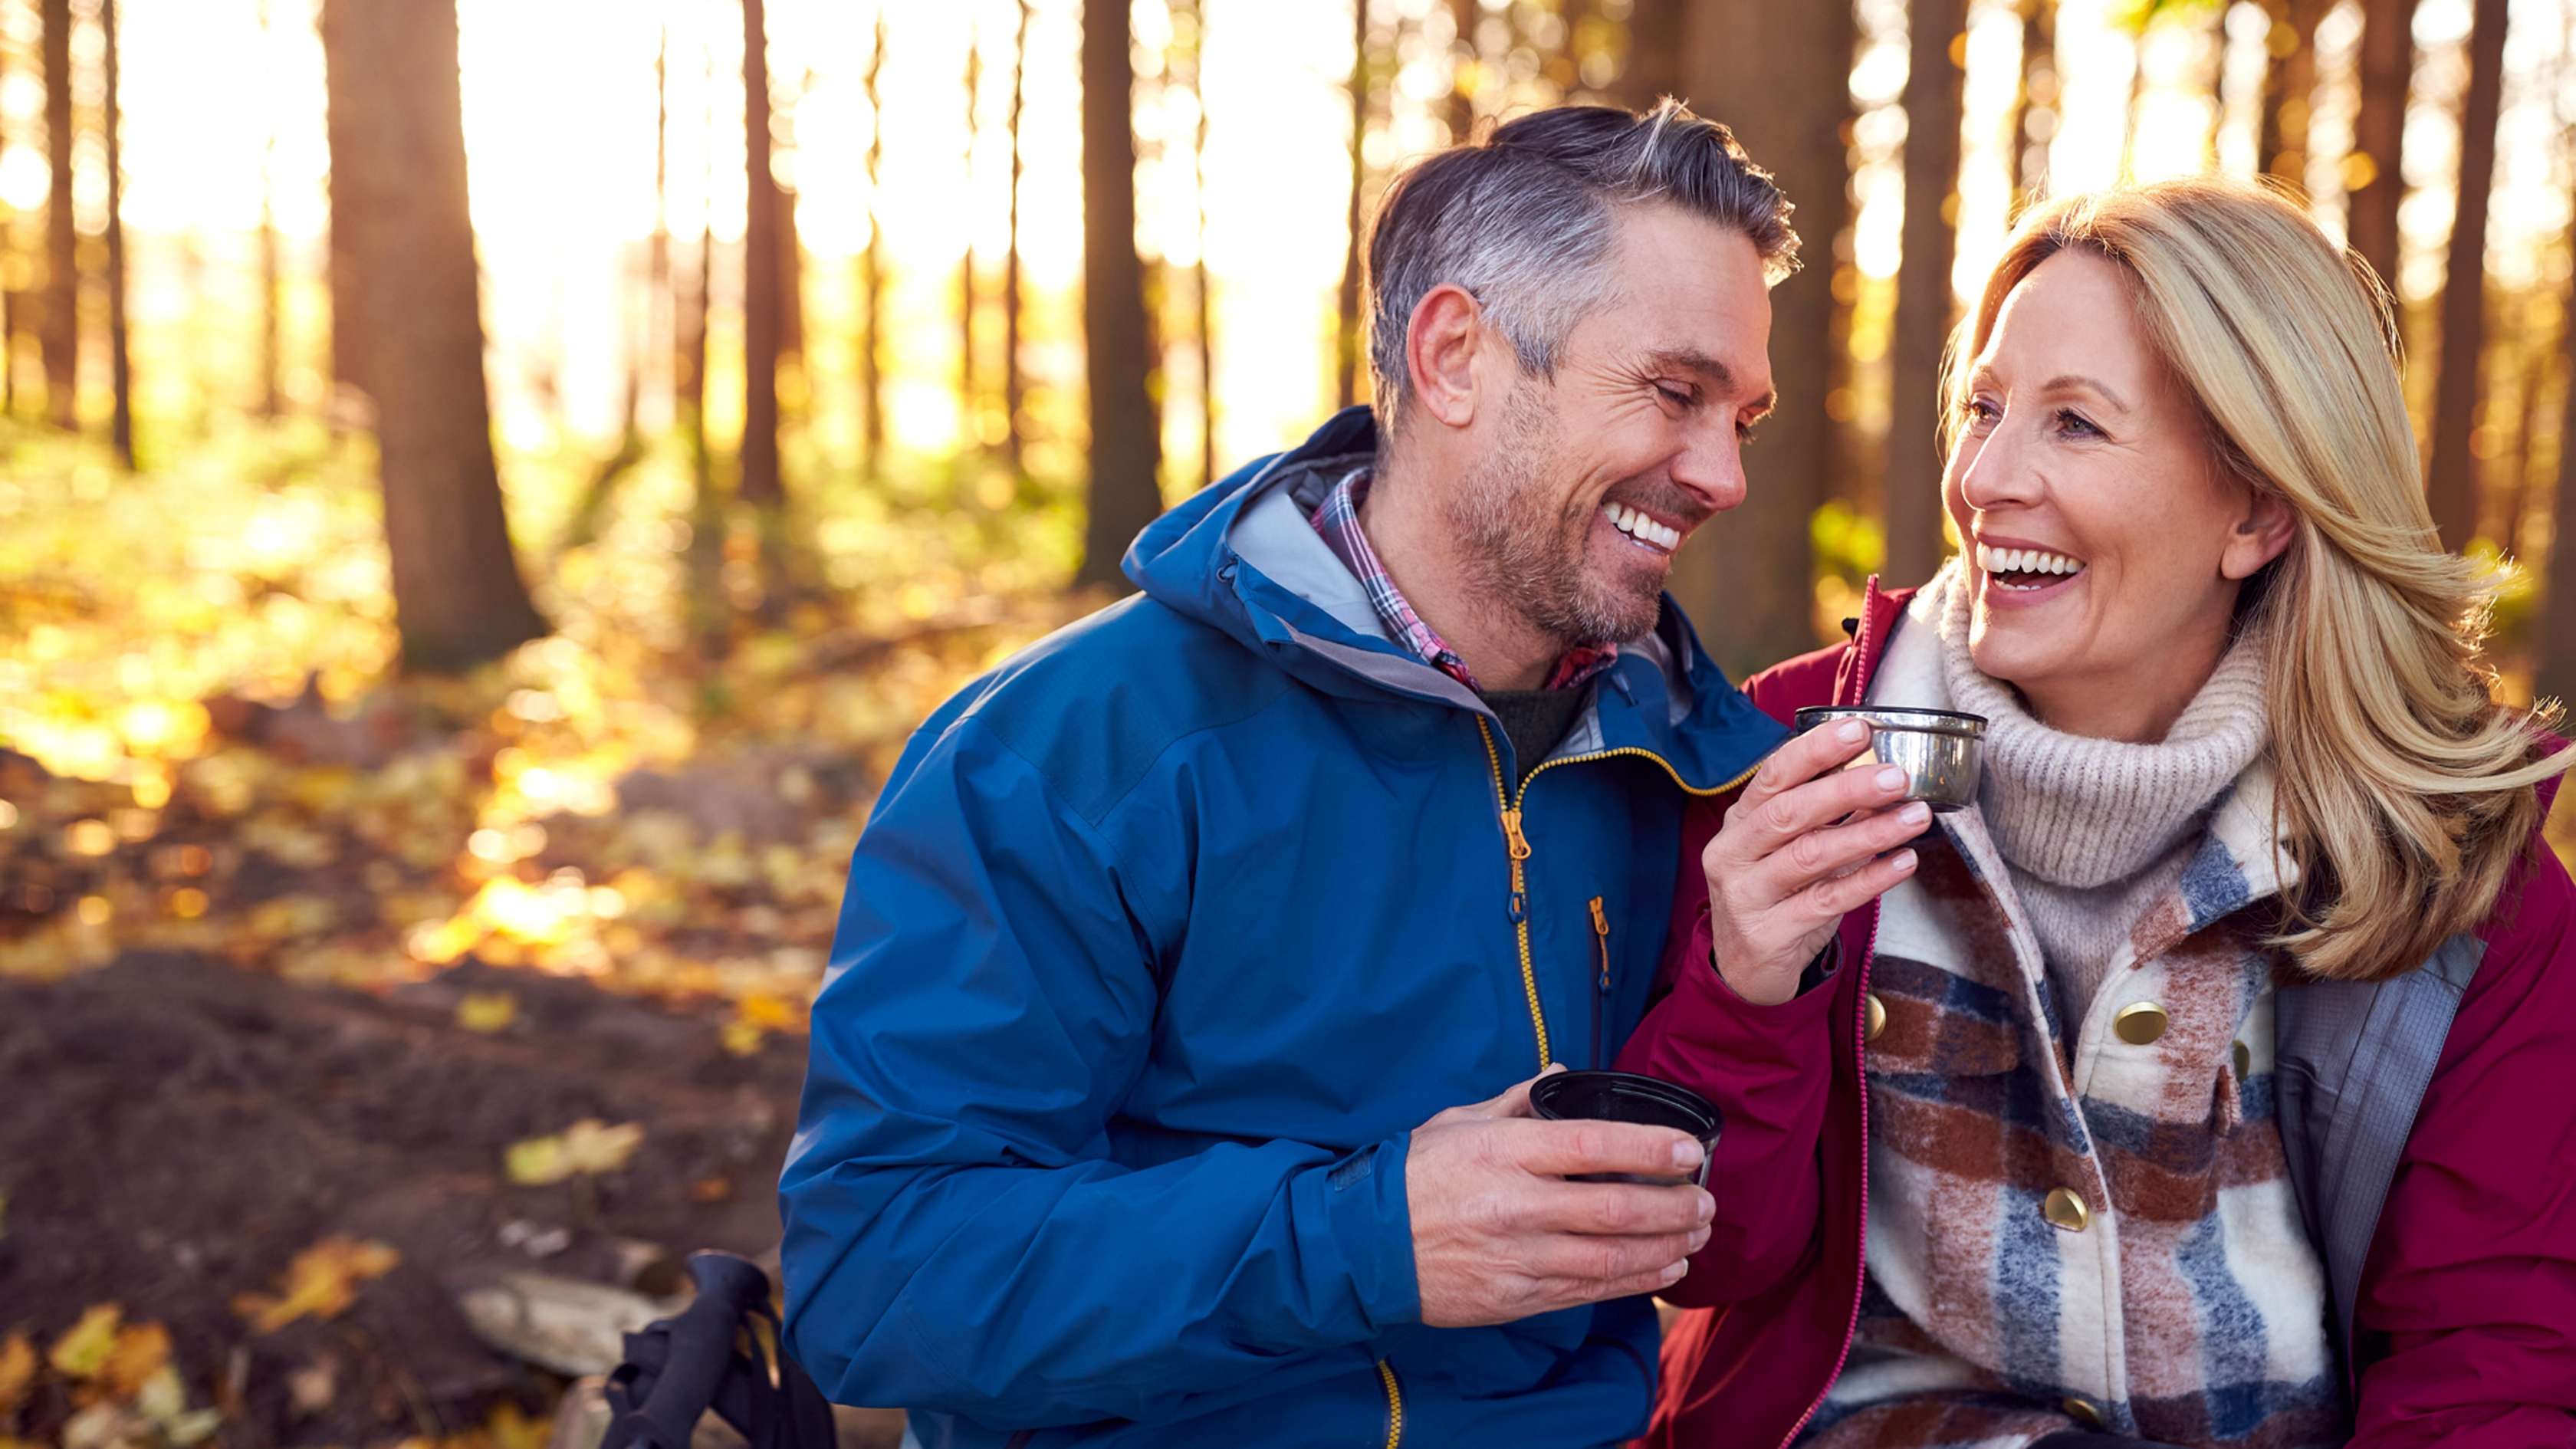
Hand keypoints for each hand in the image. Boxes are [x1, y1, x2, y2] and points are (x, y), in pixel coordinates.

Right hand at [1406, 1068, 1714, 1328]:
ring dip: (1665, 1247)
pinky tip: (1663, 1268)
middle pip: (1615, 1208)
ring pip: (1612, 1257)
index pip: (1593, 1145)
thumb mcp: (1458, 1121)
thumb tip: (1560, 1075)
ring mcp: (1518, 1256)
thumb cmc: (1413, 1176)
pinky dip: (1635, 1282)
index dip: (1650, 1147)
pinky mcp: (1516, 1297)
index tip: (1689, 1149)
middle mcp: (1517, 1205)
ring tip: (1697, 1235)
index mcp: (1505, 1151)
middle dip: (1674, 1206)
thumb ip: (1516, 1100)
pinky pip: (1588, 1291)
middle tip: (1707, 1201)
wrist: (1363, 1247)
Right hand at [1704, 718, 1928, 1005]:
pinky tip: (1904, 862)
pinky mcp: (1767, 933)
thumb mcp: (1788, 850)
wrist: (1743, 970)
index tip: (1860, 729)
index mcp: (1738, 822)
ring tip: (1916, 817)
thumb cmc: (1775, 897)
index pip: (1772, 775)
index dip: (1815, 749)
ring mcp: (1745, 895)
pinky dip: (1870, 879)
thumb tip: (1880, 774)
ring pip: (1810, 855)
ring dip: (1870, 833)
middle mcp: (1733, 854)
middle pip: (1789, 812)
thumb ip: (1824, 816)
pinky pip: (1827, 901)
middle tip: (1897, 776)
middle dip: (1846, 788)